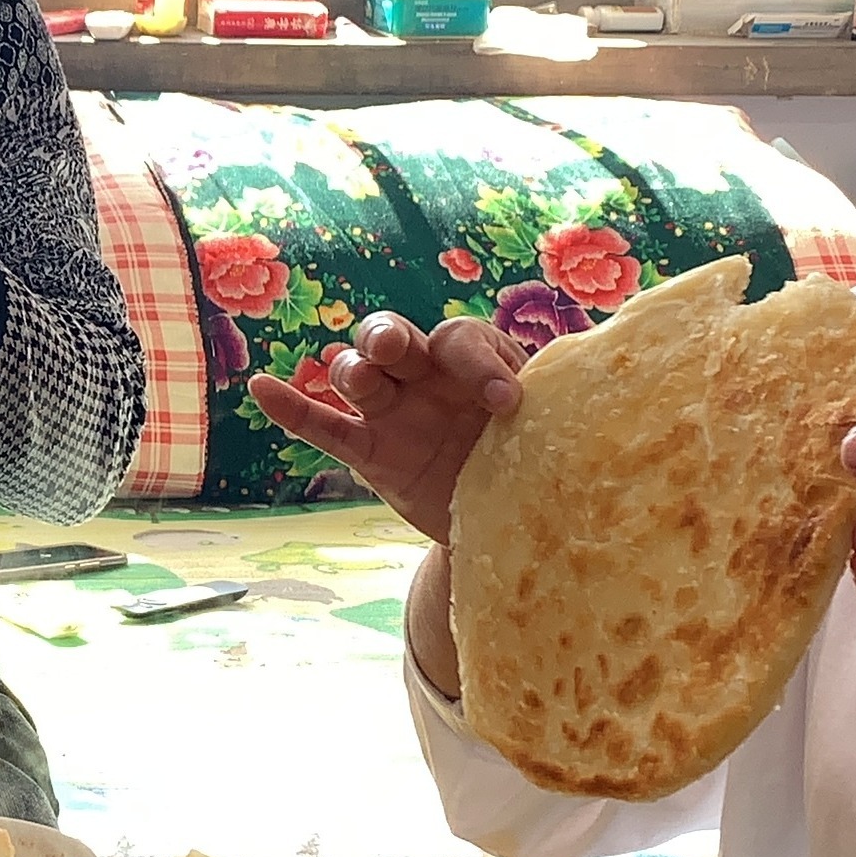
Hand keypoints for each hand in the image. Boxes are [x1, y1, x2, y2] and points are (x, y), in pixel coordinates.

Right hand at [247, 312, 528, 544]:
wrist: (510, 520)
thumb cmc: (534, 455)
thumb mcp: (550, 426)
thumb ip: (551, 403)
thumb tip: (594, 387)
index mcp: (471, 358)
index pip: (460, 339)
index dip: (479, 365)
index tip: (508, 405)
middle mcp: (424, 375)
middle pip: (390, 337)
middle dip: (388, 336)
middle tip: (398, 349)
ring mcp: (391, 412)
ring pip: (355, 375)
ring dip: (352, 369)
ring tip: (359, 377)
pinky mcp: (369, 452)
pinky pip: (324, 427)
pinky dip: (292, 408)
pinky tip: (261, 387)